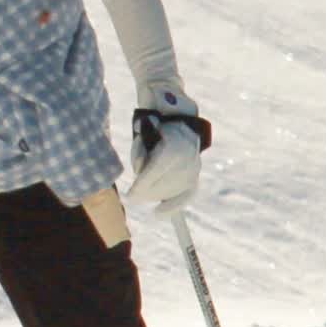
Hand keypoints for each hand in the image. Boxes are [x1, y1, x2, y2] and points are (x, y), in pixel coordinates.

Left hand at [127, 80, 210, 213]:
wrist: (175, 113)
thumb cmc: (152, 123)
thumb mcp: (142, 135)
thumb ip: (141, 155)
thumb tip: (139, 178)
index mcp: (173, 147)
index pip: (155, 172)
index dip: (141, 185)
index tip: (129, 196)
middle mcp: (187, 159)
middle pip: (163, 185)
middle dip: (145, 192)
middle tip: (133, 196)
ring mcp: (194, 167)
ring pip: (173, 191)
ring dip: (155, 194)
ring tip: (142, 192)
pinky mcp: (195, 173)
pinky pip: (186, 194)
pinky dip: (173, 205)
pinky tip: (159, 213)